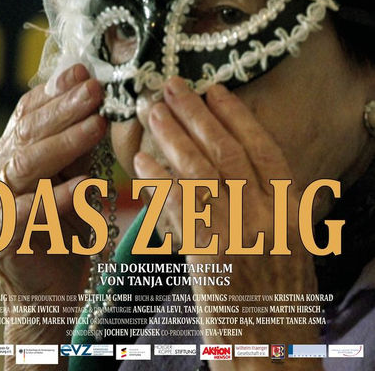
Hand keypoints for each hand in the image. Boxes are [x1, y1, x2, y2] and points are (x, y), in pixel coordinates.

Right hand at [0, 64, 106, 356]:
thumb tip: (99, 105)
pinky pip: (31, 211)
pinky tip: (85, 184)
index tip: (82, 72)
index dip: (54, 91)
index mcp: (10, 152)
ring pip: (27, 164)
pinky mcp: (1, 236)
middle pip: (28, 132)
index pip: (27, 112)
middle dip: (65, 108)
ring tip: (96, 125)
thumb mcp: (74, 176)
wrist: (48, 287)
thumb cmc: (64, 225)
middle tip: (94, 90)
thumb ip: (79, 146)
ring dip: (65, 142)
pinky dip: (60, 197)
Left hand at [134, 77, 320, 368]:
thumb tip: (240, 161)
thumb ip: (270, 202)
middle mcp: (267, 216)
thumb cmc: (276, 295)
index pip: (264, 150)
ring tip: (151, 111)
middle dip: (197, 115)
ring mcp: (238, 235)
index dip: (237, 116)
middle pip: (228, 152)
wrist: (269, 348)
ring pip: (201, 172)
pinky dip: (158, 180)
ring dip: (173, 137)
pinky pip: (179, 207)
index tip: (215, 90)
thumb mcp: (289, 242)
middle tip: (171, 87)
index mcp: (290, 209)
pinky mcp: (208, 255)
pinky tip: (141, 161)